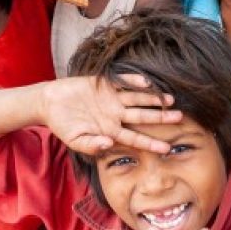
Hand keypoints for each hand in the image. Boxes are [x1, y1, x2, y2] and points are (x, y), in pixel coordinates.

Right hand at [40, 76, 183, 155]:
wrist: (50, 102)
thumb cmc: (63, 125)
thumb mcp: (75, 140)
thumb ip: (91, 145)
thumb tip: (109, 145)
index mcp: (111, 130)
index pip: (135, 138)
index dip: (151, 143)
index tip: (166, 148)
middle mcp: (116, 114)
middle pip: (143, 117)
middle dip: (160, 118)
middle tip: (180, 118)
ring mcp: (112, 99)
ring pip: (137, 99)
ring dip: (153, 99)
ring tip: (170, 100)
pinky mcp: (106, 84)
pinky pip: (123, 81)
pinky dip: (134, 81)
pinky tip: (147, 82)